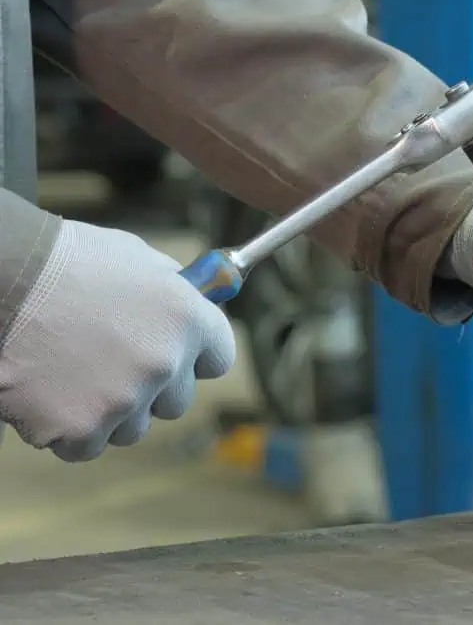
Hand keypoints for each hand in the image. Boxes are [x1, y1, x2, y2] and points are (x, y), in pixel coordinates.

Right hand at [0, 220, 235, 460]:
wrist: (2, 278)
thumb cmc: (65, 261)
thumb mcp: (136, 260)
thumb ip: (172, 290)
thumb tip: (195, 302)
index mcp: (187, 320)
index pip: (219, 359)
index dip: (195, 357)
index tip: (177, 354)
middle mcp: (164, 364)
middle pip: (176, 401)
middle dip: (150, 387)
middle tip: (110, 360)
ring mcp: (123, 401)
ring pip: (131, 428)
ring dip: (109, 411)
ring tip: (73, 370)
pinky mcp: (78, 429)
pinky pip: (85, 445)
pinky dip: (67, 428)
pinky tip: (49, 392)